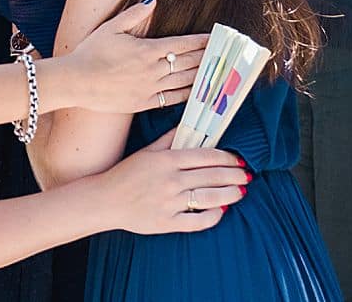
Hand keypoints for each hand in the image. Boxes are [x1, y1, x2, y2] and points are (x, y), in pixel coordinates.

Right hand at [65, 0, 206, 112]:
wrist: (75, 81)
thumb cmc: (90, 52)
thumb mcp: (111, 27)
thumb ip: (135, 14)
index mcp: (147, 50)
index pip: (183, 44)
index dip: (202, 41)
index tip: (217, 38)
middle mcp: (153, 70)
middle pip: (189, 63)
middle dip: (209, 58)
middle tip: (226, 55)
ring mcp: (150, 88)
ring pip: (185, 82)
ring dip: (204, 77)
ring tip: (219, 74)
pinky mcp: (143, 104)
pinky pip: (172, 100)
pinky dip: (188, 96)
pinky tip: (198, 93)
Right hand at [94, 130, 248, 234]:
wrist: (104, 200)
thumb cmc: (125, 174)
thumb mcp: (146, 152)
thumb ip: (168, 140)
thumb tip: (188, 128)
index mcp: (166, 160)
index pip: (206, 156)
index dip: (227, 158)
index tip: (238, 160)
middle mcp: (170, 180)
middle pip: (212, 176)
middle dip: (234, 176)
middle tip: (247, 176)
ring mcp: (169, 202)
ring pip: (209, 198)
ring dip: (229, 194)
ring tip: (240, 192)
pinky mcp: (166, 222)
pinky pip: (197, 221)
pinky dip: (213, 216)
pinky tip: (221, 211)